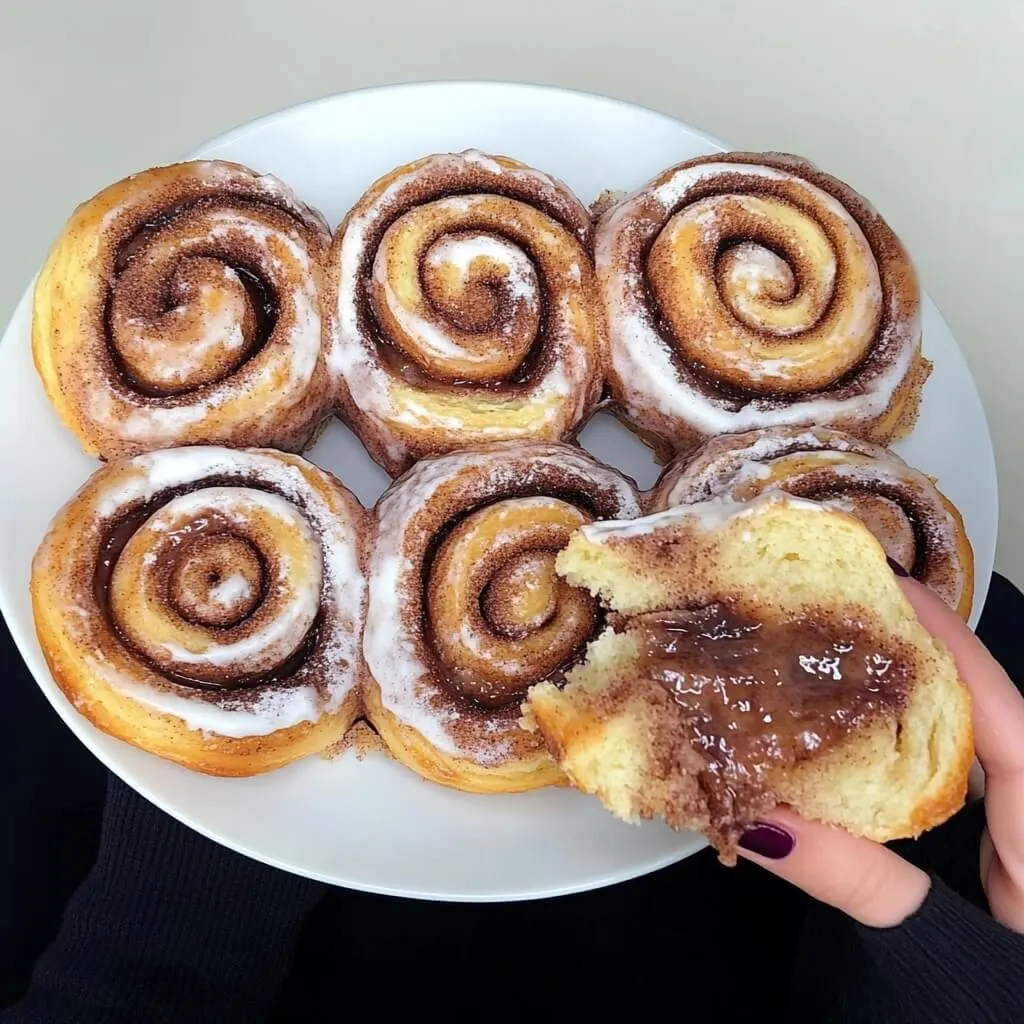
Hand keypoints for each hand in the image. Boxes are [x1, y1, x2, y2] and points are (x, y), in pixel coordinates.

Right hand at [737, 575, 1023, 930]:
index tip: (877, 579)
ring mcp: (1013, 836)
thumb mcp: (944, 948)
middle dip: (903, 657)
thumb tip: (764, 819)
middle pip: (970, 710)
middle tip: (828, 615)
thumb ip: (858, 883)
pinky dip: (889, 764)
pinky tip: (842, 752)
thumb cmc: (1007, 1009)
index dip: (937, 632)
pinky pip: (940, 794)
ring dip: (891, 708)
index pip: (995, 696)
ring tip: (824, 666)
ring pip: (952, 751)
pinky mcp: (991, 862)